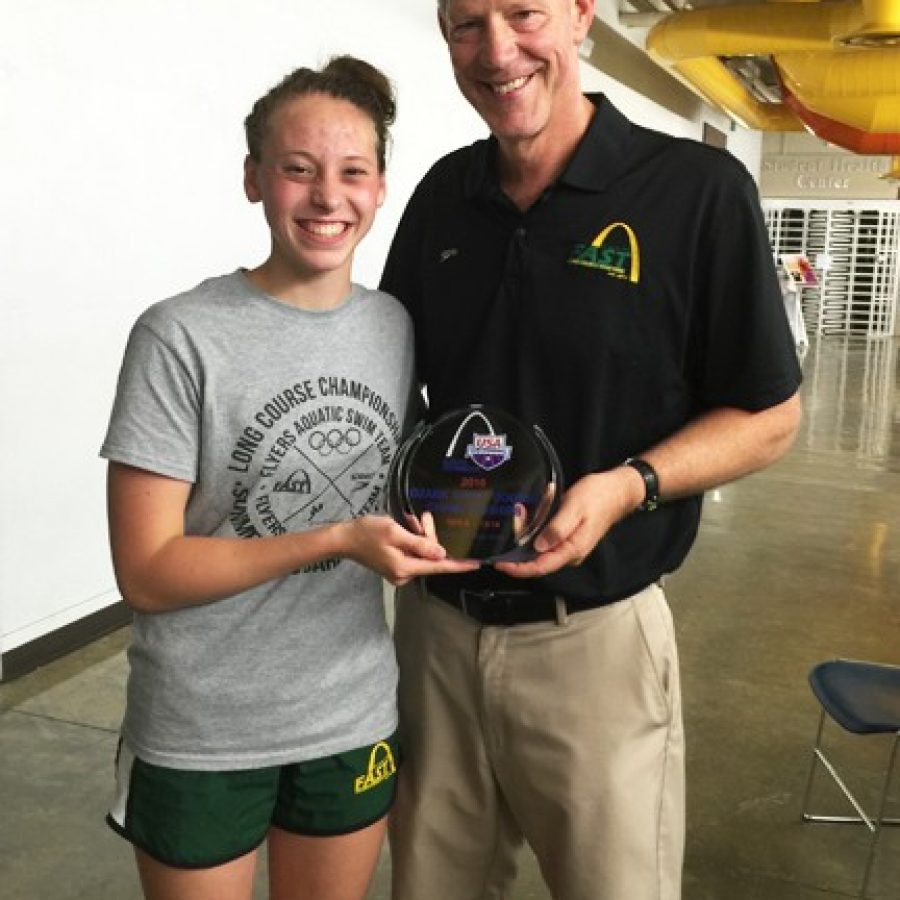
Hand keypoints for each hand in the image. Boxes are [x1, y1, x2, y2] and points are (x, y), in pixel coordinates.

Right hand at [338, 514, 478, 585]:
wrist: (344, 538)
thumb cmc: (367, 532)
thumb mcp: (395, 532)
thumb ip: (420, 544)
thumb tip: (442, 554)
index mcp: (405, 567)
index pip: (439, 566)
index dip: (459, 564)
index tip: (476, 563)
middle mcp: (404, 574)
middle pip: (430, 556)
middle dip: (429, 536)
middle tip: (420, 518)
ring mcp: (400, 572)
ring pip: (423, 553)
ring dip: (420, 535)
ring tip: (410, 520)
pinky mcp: (397, 566)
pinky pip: (414, 553)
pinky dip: (413, 540)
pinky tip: (407, 526)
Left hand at [494, 468, 638, 577]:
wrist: (618, 490)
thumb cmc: (597, 496)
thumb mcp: (574, 508)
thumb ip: (557, 529)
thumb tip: (539, 547)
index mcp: (572, 549)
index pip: (541, 567)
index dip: (519, 569)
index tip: (501, 565)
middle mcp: (569, 553)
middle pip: (537, 558)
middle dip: (520, 543)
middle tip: (515, 519)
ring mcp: (569, 546)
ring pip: (539, 547)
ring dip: (528, 531)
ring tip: (523, 511)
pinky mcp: (567, 537)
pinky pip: (546, 537)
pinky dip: (536, 526)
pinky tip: (535, 511)